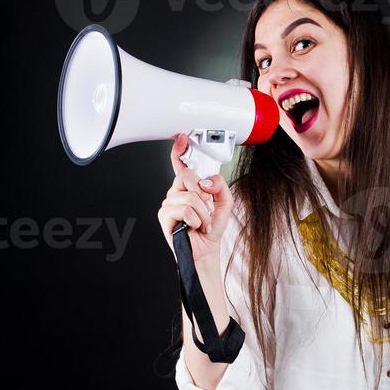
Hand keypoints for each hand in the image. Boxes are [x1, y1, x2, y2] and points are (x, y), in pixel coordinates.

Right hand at [157, 133, 234, 265]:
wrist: (205, 250)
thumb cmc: (211, 228)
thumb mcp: (225, 203)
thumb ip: (221, 186)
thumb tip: (206, 182)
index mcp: (190, 187)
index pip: (181, 164)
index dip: (180, 150)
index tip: (182, 139)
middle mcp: (177, 192)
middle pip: (188, 176)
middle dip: (204, 194)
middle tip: (207, 209)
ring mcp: (169, 203)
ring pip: (190, 197)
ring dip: (203, 213)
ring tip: (202, 222)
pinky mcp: (165, 215)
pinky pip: (184, 209)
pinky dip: (195, 220)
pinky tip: (194, 226)